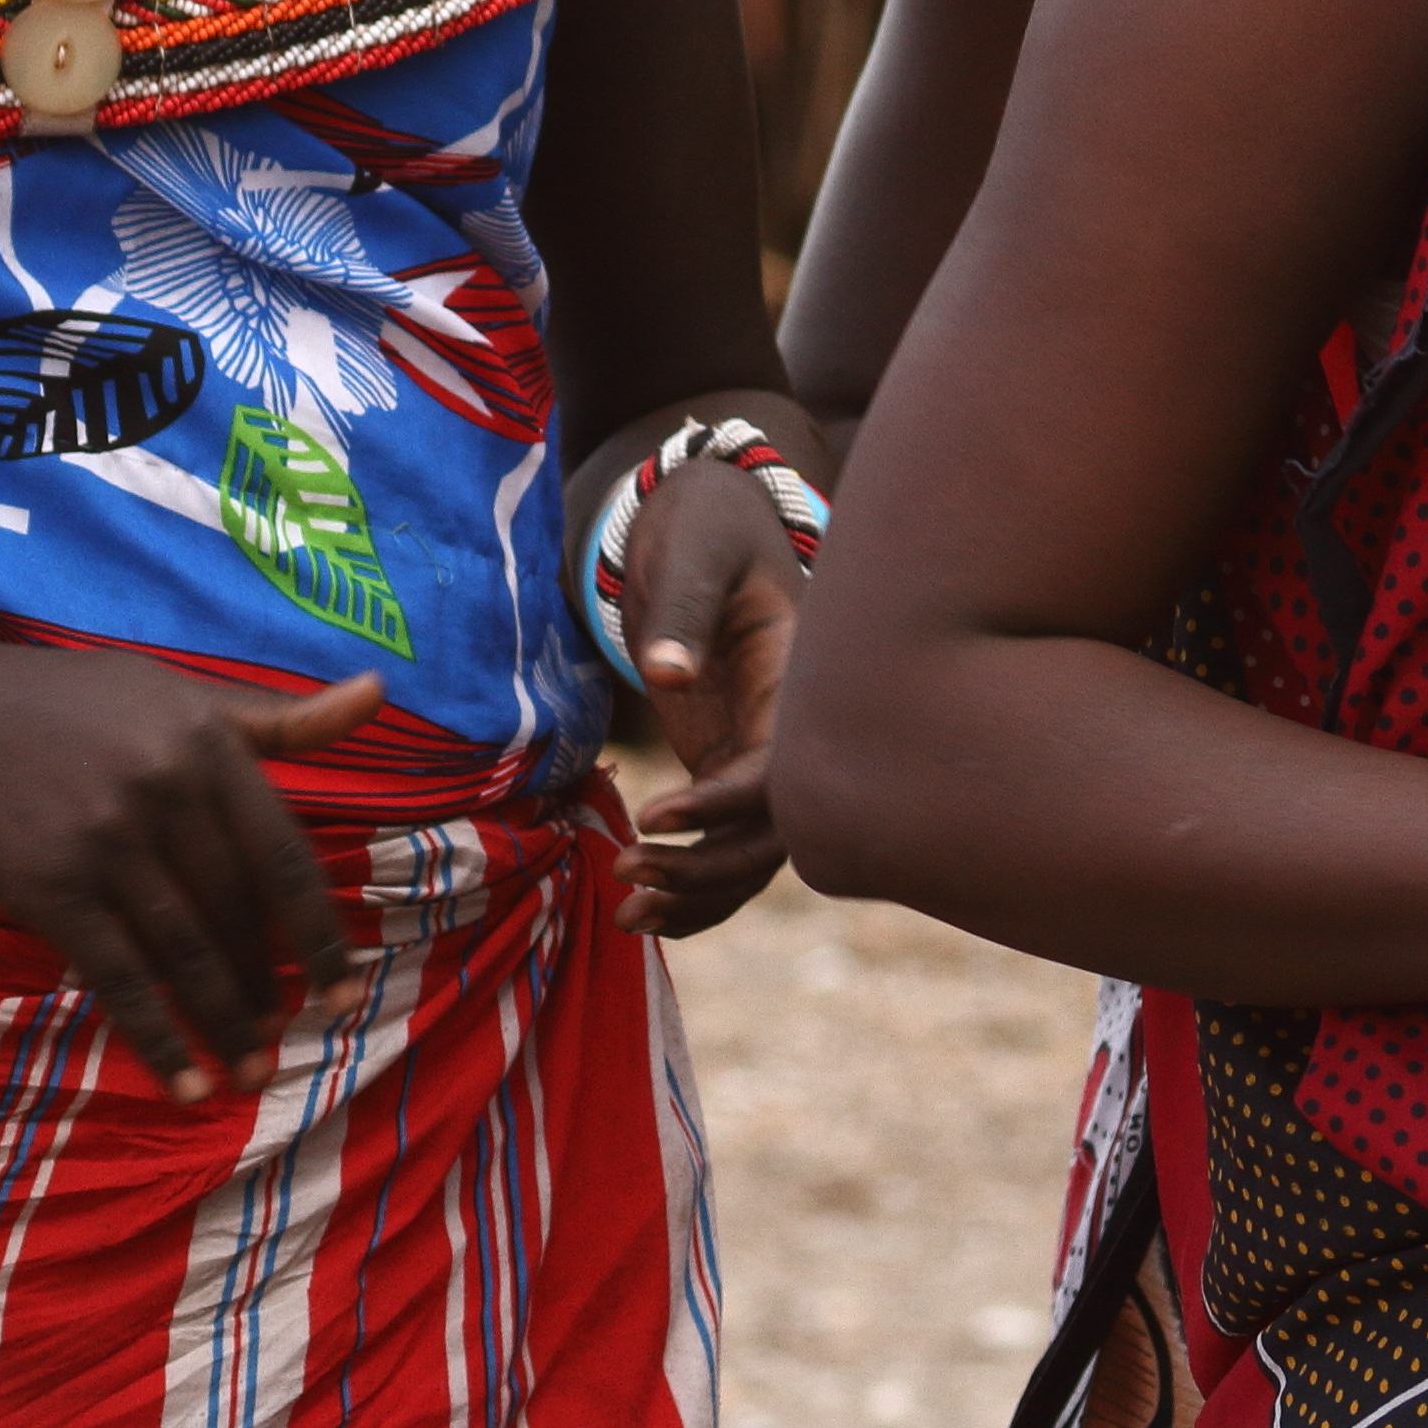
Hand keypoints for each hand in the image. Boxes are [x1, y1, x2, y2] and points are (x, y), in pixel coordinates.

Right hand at [0, 644, 381, 1103]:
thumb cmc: (76, 706)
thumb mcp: (179, 694)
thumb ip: (277, 720)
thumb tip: (377, 692)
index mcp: (206, 744)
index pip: (284, 857)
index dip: (320, 934)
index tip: (346, 992)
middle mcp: (162, 790)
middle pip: (237, 914)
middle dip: (265, 985)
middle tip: (283, 1034)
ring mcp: (105, 842)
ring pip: (186, 954)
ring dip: (224, 1023)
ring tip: (250, 1068)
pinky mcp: (52, 889)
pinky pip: (120, 979)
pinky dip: (158, 1039)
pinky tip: (186, 1082)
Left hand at [614, 446, 811, 938]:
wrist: (709, 514)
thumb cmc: (704, 523)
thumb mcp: (696, 553)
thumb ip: (684, 613)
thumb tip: (665, 675)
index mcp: (800, 680)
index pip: (778, 770)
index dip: (723, 804)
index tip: (656, 817)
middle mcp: (794, 728)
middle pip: (771, 833)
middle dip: (706, 868)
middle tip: (627, 873)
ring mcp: (765, 751)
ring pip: (750, 853)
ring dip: (697, 894)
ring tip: (627, 912)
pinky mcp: (734, 761)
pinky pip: (727, 841)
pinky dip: (696, 886)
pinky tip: (647, 910)